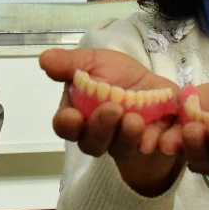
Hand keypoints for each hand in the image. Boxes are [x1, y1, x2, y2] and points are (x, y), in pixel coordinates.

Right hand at [39, 48, 181, 196]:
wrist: (151, 84)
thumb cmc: (115, 74)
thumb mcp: (92, 61)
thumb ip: (69, 63)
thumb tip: (44, 59)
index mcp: (78, 115)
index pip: (65, 127)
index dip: (68, 125)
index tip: (73, 117)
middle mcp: (98, 136)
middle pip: (92, 143)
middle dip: (101, 128)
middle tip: (113, 110)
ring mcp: (125, 143)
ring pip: (121, 149)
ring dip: (127, 137)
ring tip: (135, 121)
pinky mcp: (153, 143)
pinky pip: (156, 148)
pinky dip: (160, 143)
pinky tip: (164, 139)